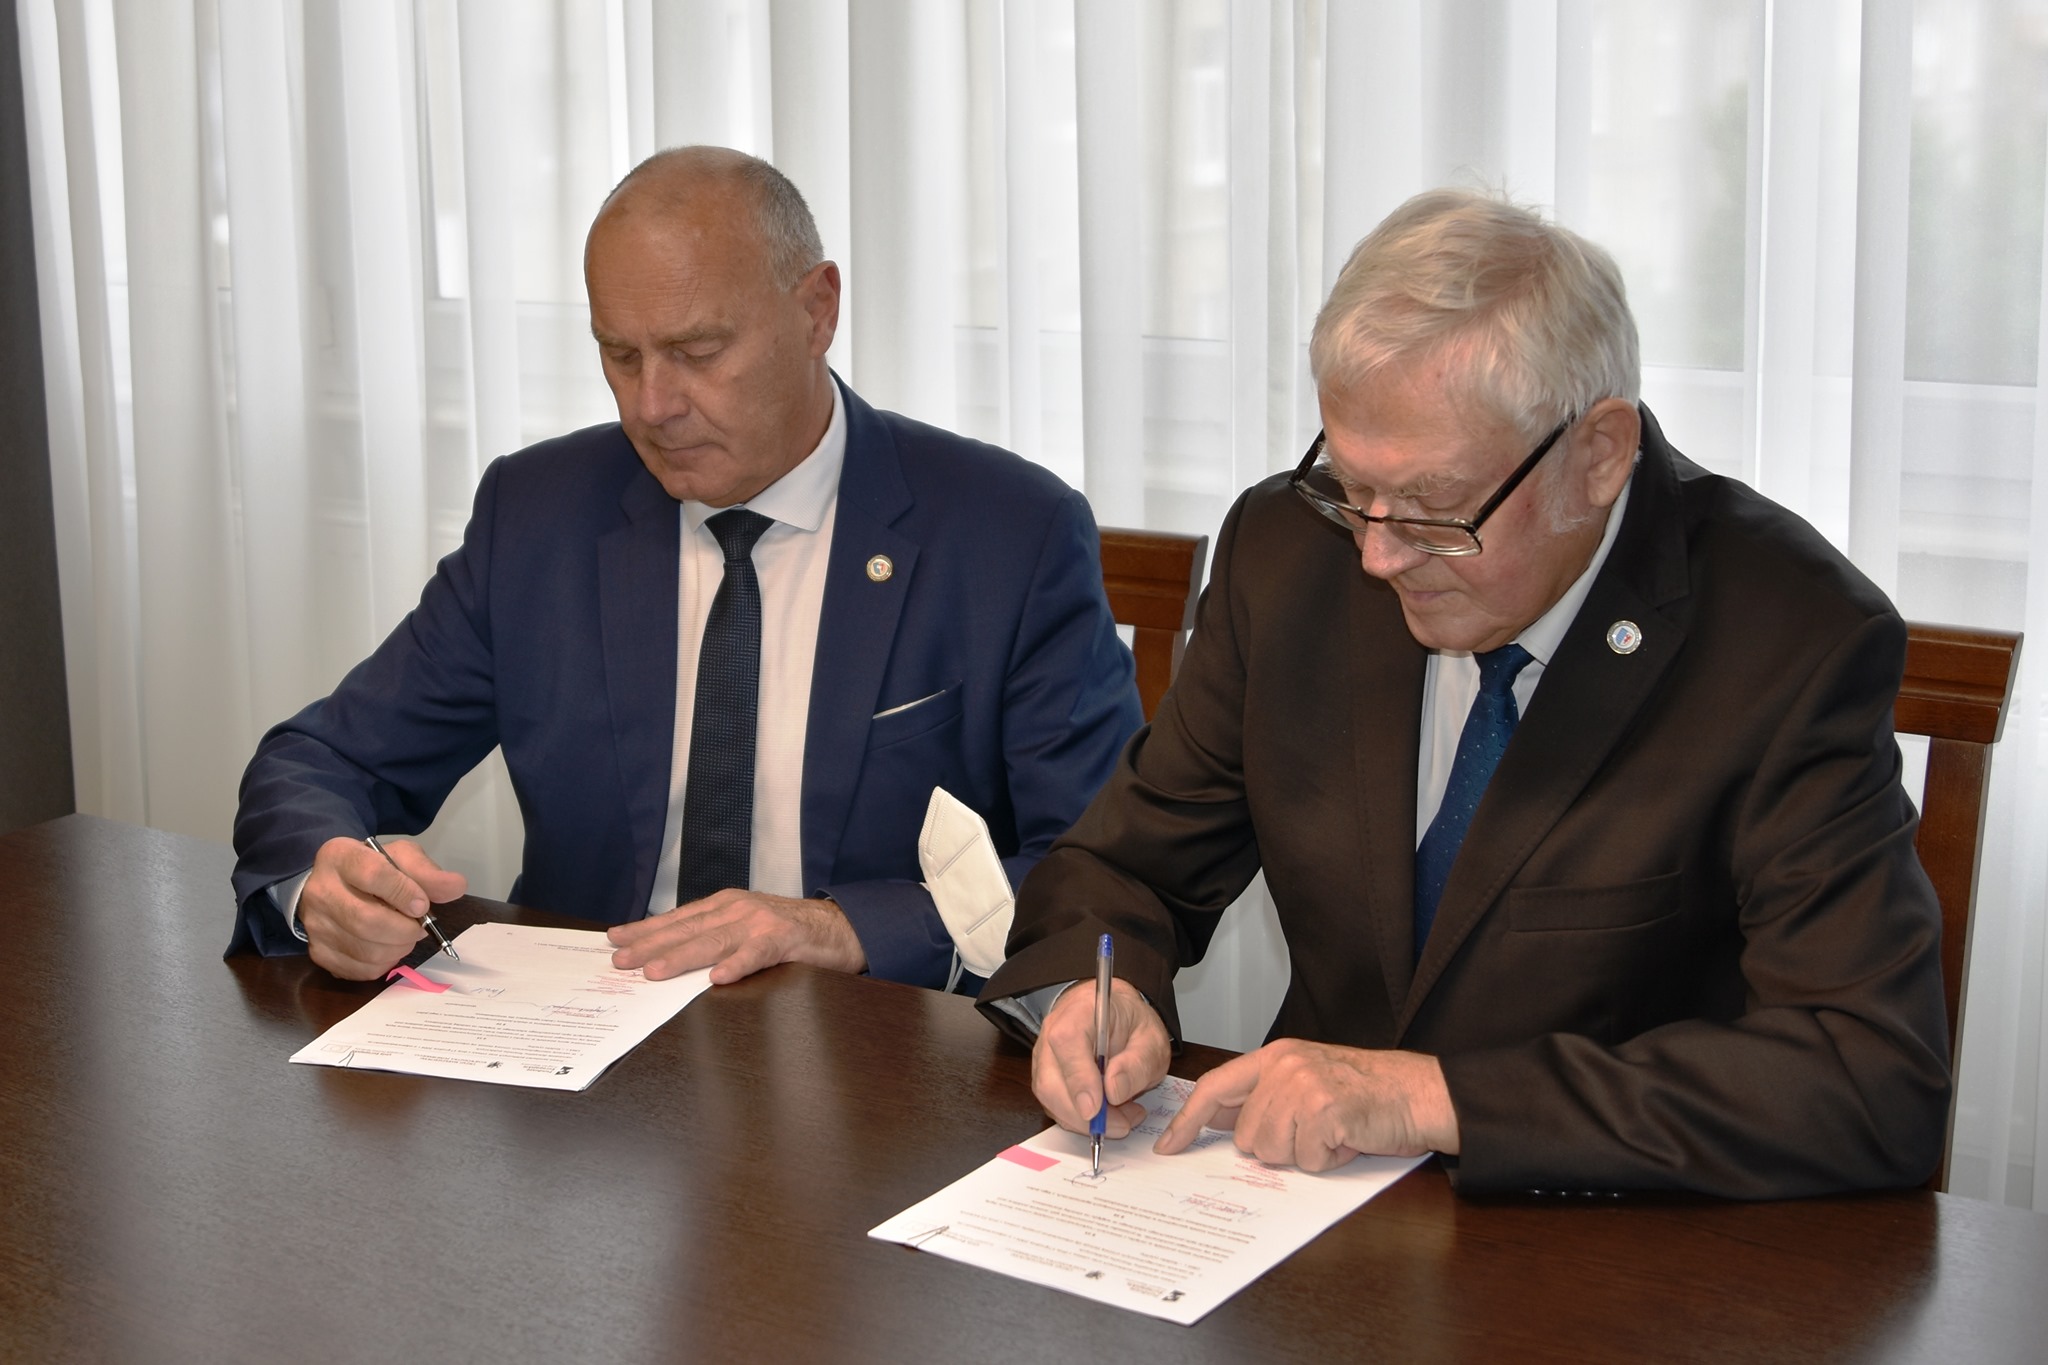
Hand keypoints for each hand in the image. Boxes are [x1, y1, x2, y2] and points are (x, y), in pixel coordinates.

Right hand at [300, 836, 467, 980]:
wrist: (333, 887)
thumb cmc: (372, 870)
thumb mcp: (400, 858)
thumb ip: (427, 872)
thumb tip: (457, 887)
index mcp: (340, 857)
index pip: (372, 875)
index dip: (403, 892)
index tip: (423, 904)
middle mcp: (319, 891)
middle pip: (367, 920)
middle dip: (405, 929)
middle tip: (419, 927)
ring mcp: (315, 925)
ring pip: (365, 949)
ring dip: (398, 948)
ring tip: (405, 936)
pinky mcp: (318, 952)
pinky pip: (359, 969)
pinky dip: (384, 964)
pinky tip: (388, 948)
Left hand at [606, 890, 866, 983]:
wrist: (841, 927)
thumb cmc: (789, 933)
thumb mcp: (746, 927)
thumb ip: (716, 936)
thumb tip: (672, 954)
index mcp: (726, 905)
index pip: (678, 918)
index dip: (646, 928)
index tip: (615, 937)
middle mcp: (738, 909)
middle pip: (687, 929)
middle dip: (650, 945)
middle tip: (620, 959)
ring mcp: (760, 923)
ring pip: (714, 941)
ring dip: (682, 957)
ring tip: (654, 972)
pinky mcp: (785, 940)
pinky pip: (756, 955)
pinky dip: (737, 965)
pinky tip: (718, 978)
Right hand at [1030, 977, 1171, 1139]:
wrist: (1118, 1014)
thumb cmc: (1133, 1024)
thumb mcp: (1152, 1041)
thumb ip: (1137, 1064)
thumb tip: (1113, 1091)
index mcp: (1081, 1011)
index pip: (1067, 1042)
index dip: (1078, 1078)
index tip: (1095, 1109)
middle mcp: (1053, 1030)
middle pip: (1050, 1080)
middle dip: (1083, 1115)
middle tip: (1122, 1123)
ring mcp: (1044, 1055)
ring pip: (1050, 1098)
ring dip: (1084, 1120)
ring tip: (1122, 1117)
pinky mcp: (1044, 1076)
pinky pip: (1054, 1106)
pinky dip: (1080, 1119)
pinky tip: (1107, 1114)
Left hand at [1154, 1039, 1457, 1170]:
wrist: (1418, 1092)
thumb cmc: (1365, 1093)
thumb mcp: (1305, 1082)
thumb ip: (1260, 1097)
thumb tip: (1214, 1119)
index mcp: (1275, 1057)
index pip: (1215, 1087)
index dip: (1188, 1120)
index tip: (1168, 1146)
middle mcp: (1284, 1066)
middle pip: (1246, 1136)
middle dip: (1278, 1146)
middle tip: (1315, 1131)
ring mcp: (1304, 1086)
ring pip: (1272, 1150)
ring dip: (1305, 1153)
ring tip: (1333, 1132)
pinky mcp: (1325, 1111)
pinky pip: (1307, 1159)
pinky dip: (1328, 1159)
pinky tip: (1348, 1138)